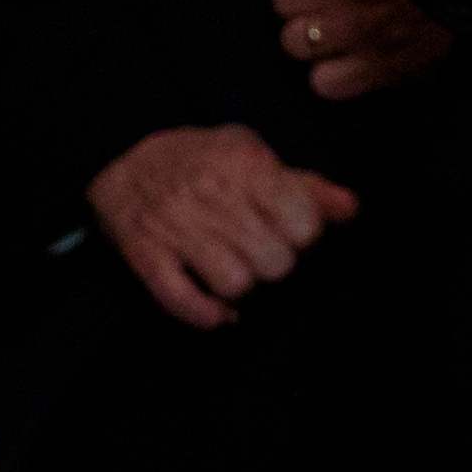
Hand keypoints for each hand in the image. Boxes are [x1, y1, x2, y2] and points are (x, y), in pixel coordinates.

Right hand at [86, 124, 355, 330]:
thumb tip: (350, 208)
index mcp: (241, 164)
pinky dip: (208, 315)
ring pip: (236, 285)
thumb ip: (306, 186)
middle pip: (275, 263)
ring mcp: (173, 226)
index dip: (304, 235)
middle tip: (259, 250)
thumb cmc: (200, 163)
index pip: (303, 225)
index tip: (289, 229)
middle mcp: (207, 193)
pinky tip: (218, 309)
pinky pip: (184, 303)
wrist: (122, 167)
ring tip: (233, 268)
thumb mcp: (253, 156)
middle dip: (275, 263)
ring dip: (242, 286)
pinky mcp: (146, 257)